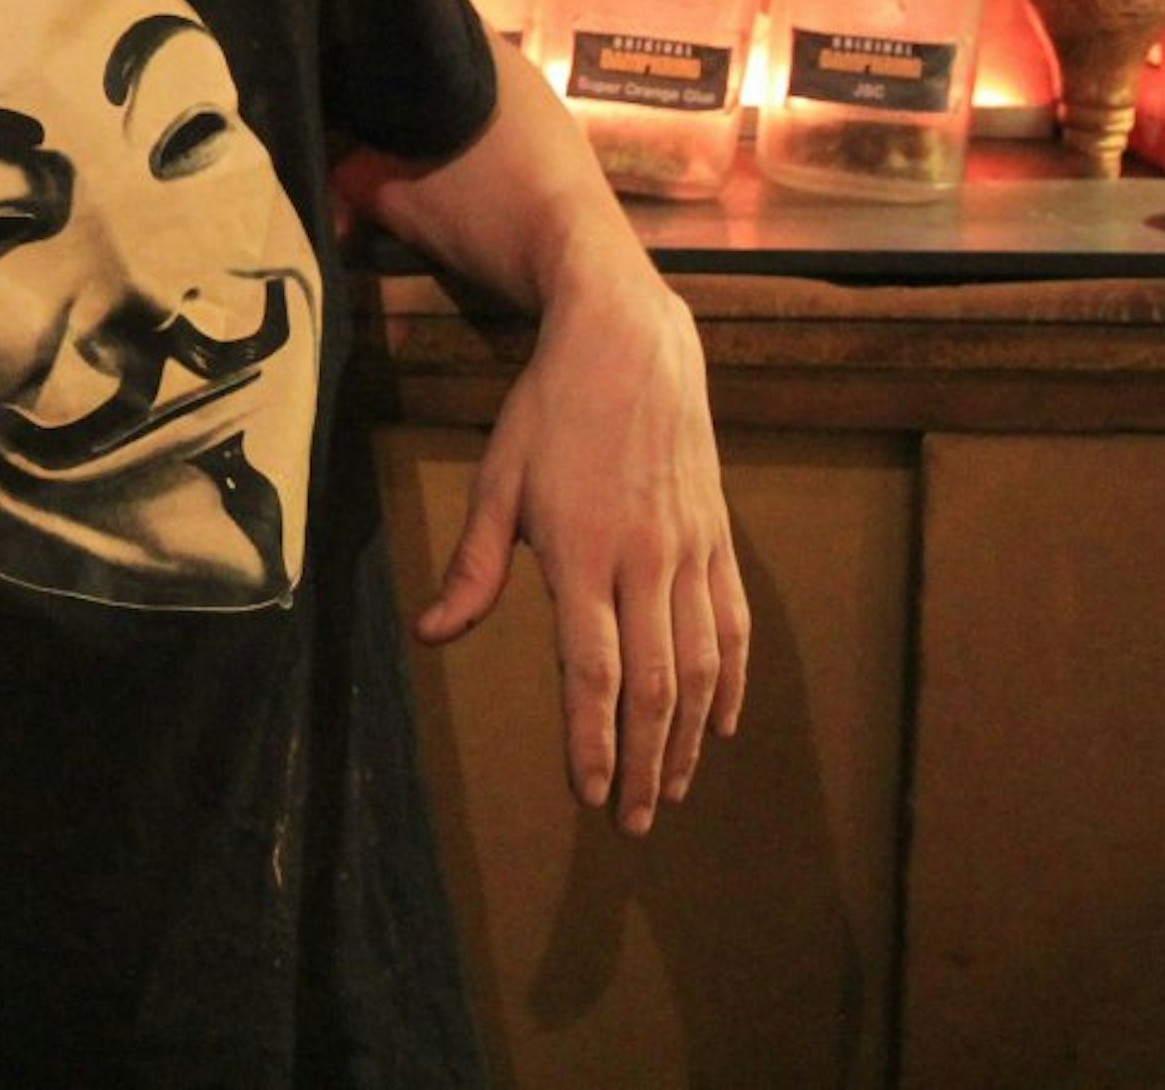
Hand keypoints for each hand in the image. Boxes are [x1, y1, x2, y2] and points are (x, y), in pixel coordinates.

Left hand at [413, 271, 747, 834]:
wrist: (630, 342)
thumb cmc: (548, 410)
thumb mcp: (496, 479)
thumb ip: (472, 566)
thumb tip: (431, 635)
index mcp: (582, 553)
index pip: (593, 673)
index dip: (594, 742)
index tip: (590, 796)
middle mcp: (645, 561)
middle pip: (654, 688)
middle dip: (645, 765)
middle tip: (633, 822)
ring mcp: (690, 551)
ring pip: (699, 667)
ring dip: (690, 739)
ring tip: (674, 791)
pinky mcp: (717, 538)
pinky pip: (732, 625)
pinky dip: (730, 681)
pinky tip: (722, 723)